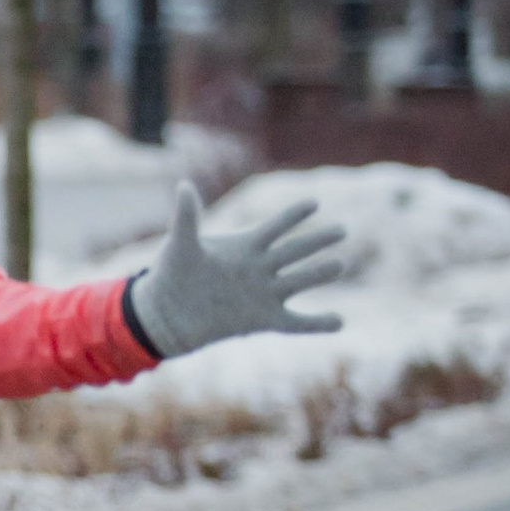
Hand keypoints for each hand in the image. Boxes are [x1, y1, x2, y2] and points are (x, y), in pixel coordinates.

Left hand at [130, 180, 348, 357]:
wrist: (167, 315)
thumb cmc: (172, 275)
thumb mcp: (181, 244)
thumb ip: (187, 217)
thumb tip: (183, 186)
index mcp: (246, 247)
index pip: (276, 227)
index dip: (293, 215)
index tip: (314, 203)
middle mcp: (260, 268)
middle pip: (296, 251)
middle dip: (319, 240)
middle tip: (342, 229)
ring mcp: (265, 294)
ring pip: (301, 281)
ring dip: (321, 274)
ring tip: (340, 265)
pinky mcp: (265, 320)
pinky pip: (298, 323)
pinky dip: (318, 324)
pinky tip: (340, 322)